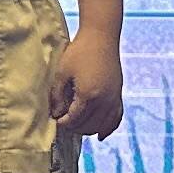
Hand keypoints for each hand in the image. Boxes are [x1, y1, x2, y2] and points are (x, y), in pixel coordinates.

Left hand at [50, 23, 125, 139]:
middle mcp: (104, 100)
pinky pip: (116, 118)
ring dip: (88, 129)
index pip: (74, 119)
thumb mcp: (62, 72)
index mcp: (88, 95)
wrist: (101, 36)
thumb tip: (56, 114)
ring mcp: (113, 98)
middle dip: (74, 127)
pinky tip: (100, 136)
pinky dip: (108, 128)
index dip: (63, 123)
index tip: (55, 122)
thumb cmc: (79, 51)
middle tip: (63, 123)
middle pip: (88, 125)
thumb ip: (58, 95)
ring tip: (76, 127)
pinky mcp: (118, 94)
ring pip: (102, 125)